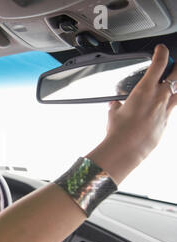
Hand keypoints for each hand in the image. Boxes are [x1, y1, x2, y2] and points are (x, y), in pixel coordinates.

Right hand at [89, 44, 176, 184]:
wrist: (127, 149)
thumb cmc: (119, 130)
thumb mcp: (113, 112)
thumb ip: (116, 105)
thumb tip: (115, 104)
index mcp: (145, 89)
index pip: (159, 62)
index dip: (161, 52)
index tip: (161, 49)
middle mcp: (159, 96)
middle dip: (175, 67)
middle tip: (171, 65)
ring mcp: (166, 109)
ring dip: (175, 85)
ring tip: (170, 84)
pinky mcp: (167, 122)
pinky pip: (173, 107)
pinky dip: (169, 103)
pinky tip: (162, 105)